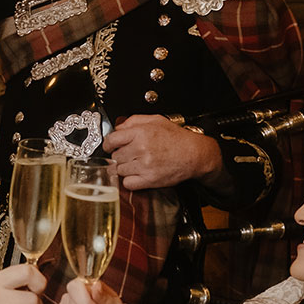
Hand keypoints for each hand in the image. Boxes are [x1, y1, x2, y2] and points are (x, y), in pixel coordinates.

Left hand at [104, 115, 221, 191]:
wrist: (194, 155)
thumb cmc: (177, 138)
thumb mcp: (156, 120)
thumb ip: (134, 121)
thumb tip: (118, 127)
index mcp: (141, 133)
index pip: (111, 140)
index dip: (108, 144)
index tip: (109, 146)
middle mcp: (141, 149)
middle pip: (115, 156)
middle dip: (119, 155)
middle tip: (129, 154)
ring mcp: (144, 166)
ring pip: (119, 170)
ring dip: (124, 168)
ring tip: (135, 163)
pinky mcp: (149, 180)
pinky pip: (127, 183)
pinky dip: (129, 180)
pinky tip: (137, 174)